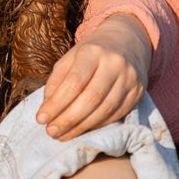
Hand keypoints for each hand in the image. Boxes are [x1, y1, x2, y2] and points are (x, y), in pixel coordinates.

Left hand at [37, 14, 151, 140]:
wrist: (126, 42)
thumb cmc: (91, 54)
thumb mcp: (70, 58)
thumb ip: (56, 81)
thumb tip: (47, 109)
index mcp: (93, 52)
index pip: (75, 81)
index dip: (57, 103)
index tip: (41, 119)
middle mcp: (115, 64)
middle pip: (91, 98)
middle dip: (68, 119)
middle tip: (51, 131)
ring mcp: (129, 79)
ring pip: (105, 109)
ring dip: (82, 127)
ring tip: (63, 135)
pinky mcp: (137, 93)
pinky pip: (116, 115)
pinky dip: (97, 125)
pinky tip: (82, 130)